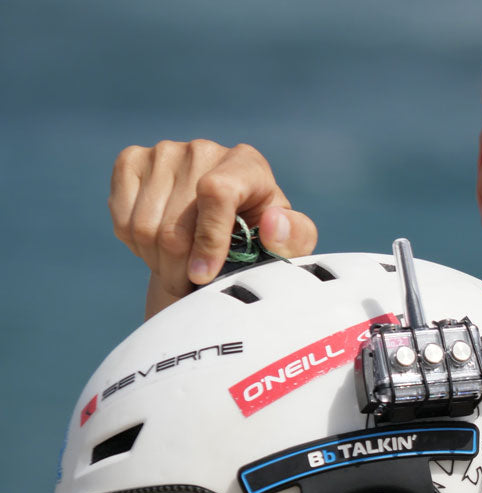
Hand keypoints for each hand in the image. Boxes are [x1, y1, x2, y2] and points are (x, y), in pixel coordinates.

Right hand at [108, 140, 317, 315]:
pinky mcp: (132, 161)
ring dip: (159, 262)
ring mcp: (164, 152)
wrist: (220, 228)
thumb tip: (272, 224)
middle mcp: (204, 150)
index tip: (204, 276)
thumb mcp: (288, 243)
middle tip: (191, 287)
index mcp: (247, 164)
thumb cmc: (261, 237)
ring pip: (143, 227)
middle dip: (180, 270)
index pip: (216, 193)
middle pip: (176, 224)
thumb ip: (294, 237)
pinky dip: (136, 246)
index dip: (208, 240)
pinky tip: (159, 247)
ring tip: (179, 269)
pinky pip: (121, 218)